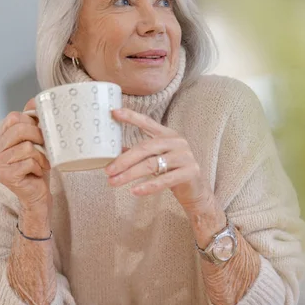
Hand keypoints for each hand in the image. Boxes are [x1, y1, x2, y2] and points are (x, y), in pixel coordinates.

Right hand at [0, 98, 51, 210]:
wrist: (37, 197)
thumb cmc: (37, 169)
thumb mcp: (36, 143)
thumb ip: (32, 123)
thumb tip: (35, 100)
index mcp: (0, 140)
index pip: (14, 117)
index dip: (32, 122)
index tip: (41, 133)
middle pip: (20, 129)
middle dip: (39, 136)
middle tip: (46, 147)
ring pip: (27, 146)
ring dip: (41, 156)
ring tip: (42, 164)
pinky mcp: (5, 176)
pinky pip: (29, 161)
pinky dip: (39, 167)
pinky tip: (37, 173)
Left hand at [106, 108, 223, 222]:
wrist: (196, 191)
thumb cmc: (172, 172)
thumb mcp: (156, 159)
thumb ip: (139, 153)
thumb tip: (113, 153)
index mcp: (167, 134)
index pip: (147, 122)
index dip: (131, 116)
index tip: (114, 112)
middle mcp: (177, 142)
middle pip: (145, 148)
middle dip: (123, 160)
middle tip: (108, 170)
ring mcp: (185, 156)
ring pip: (151, 164)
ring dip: (129, 175)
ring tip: (114, 182)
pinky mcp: (190, 172)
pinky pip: (164, 180)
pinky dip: (147, 186)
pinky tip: (134, 191)